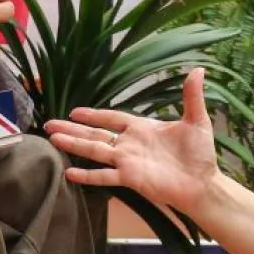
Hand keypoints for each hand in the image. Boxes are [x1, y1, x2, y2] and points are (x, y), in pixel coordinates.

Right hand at [45, 68, 220, 213]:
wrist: (203, 183)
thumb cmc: (200, 154)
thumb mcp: (196, 121)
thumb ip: (191, 96)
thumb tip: (199, 70)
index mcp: (142, 128)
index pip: (112, 118)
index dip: (94, 115)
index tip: (75, 111)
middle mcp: (130, 144)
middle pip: (96, 134)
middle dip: (73, 128)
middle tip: (50, 124)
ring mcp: (128, 161)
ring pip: (95, 151)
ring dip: (74, 144)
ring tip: (53, 139)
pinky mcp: (130, 178)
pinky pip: (105, 176)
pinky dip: (88, 175)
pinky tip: (70, 172)